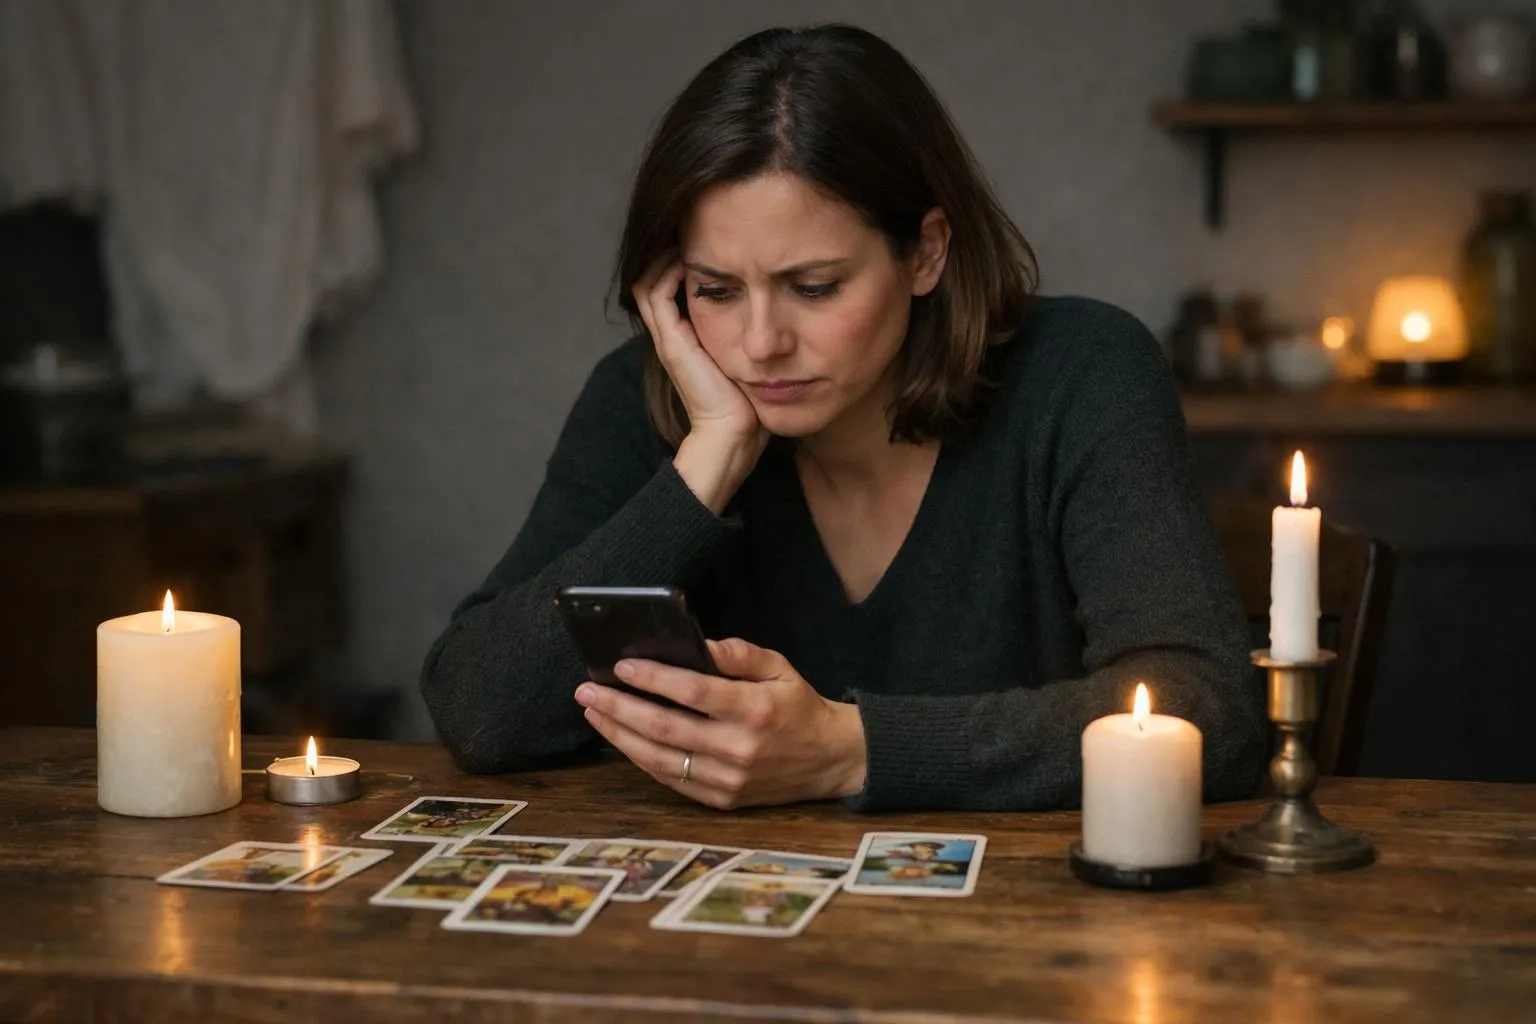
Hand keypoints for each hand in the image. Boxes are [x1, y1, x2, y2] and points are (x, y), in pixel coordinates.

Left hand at [573, 638, 867, 808]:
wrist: (829, 760)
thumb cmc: (798, 706)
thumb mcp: (780, 667)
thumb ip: (740, 653)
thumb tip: (699, 644)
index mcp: (755, 710)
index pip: (692, 692)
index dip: (653, 679)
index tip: (621, 665)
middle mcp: (739, 748)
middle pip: (664, 728)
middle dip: (618, 707)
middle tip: (587, 691)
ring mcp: (728, 780)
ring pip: (659, 759)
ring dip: (619, 735)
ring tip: (593, 713)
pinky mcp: (722, 800)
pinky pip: (671, 780)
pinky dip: (641, 759)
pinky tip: (621, 738)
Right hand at [632, 253, 767, 512]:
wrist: (735, 434)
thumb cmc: (751, 404)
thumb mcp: (752, 361)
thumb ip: (754, 338)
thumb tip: (781, 316)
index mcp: (688, 338)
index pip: (671, 287)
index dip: (684, 260)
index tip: (712, 238)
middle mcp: (673, 335)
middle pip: (654, 278)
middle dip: (672, 249)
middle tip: (695, 224)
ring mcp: (668, 337)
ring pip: (648, 280)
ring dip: (666, 253)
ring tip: (689, 230)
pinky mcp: (672, 342)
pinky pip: (656, 292)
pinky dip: (668, 269)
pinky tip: (691, 253)